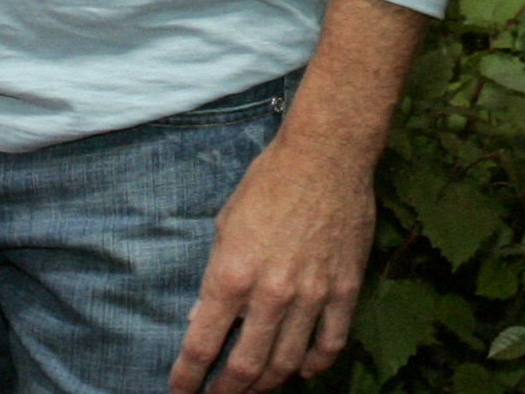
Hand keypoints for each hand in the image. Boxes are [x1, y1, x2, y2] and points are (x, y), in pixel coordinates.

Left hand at [171, 126, 375, 392]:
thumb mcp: (226, 225)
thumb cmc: (269, 182)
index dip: (187, 377)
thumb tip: (200, 317)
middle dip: (226, 391)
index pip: (202, 345)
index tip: (180, 389)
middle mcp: (271, 293)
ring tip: (255, 387)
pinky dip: (316, 364)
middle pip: (246, 366)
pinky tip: (305, 369)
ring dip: (268, 383)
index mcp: (232, 275)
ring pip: (287, 362)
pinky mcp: (344, 288)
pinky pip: (331, 342)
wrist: (325, 155)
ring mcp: (312, 294)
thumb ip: (215, 276)